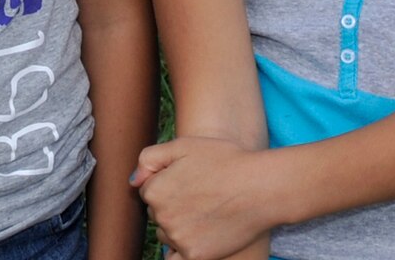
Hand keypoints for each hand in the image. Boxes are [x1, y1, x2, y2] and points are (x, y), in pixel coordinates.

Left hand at [132, 137, 273, 259]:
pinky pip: (177, 258)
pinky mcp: (196, 256)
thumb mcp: (183, 145)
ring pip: (168, 236)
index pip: (149, 191)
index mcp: (155, 190)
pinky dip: (184, 250)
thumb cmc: (225, 160)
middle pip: (158, 214)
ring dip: (179, 228)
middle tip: (200, 196)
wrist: (261, 187)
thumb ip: (149, 158)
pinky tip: (201, 236)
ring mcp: (179, 239)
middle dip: (172, 206)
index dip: (168, 183)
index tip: (189, 180)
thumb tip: (134, 181)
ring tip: (205, 213)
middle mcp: (162, 217)